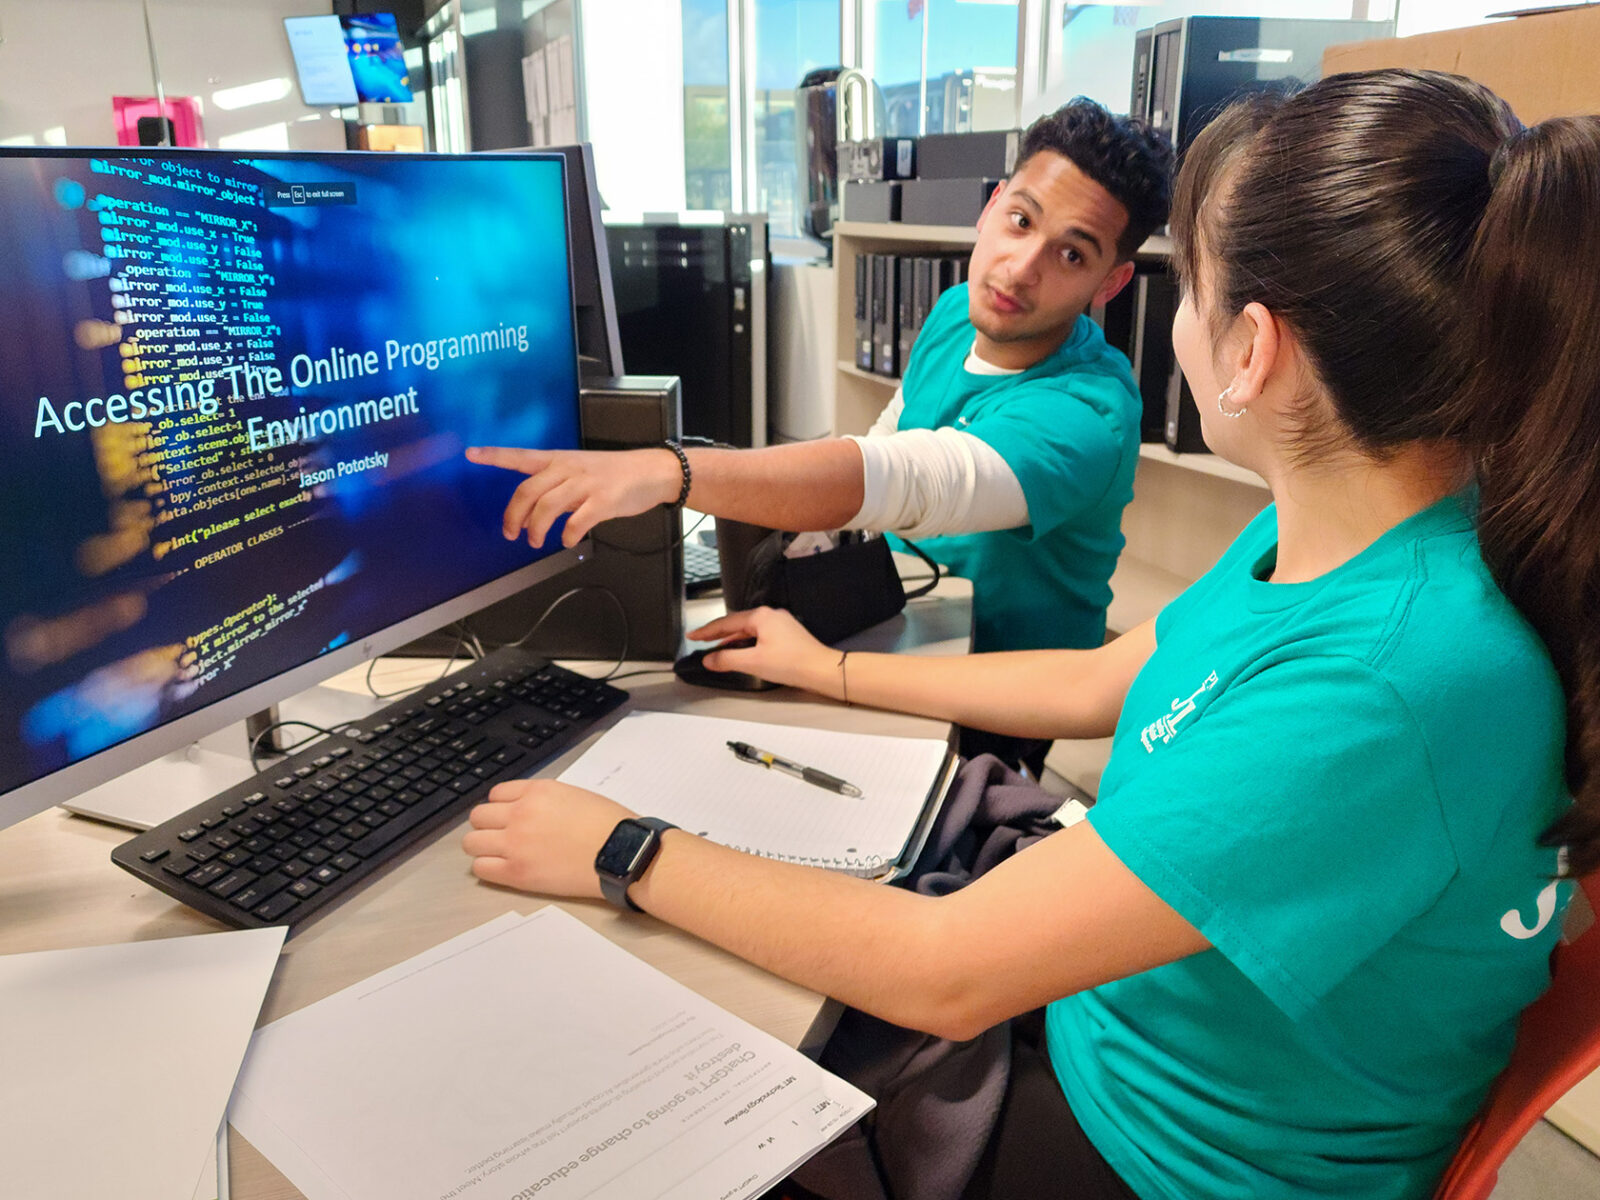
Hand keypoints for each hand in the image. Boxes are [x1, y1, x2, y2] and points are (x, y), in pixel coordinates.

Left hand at [462, 779, 636, 897]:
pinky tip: (503, 869)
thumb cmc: (608, 825)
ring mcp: (515, 843)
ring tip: (498, 854)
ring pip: (471, 842)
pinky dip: (487, 868)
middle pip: (478, 816)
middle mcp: (520, 813)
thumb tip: (531, 810)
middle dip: (488, 825)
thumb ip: (545, 800)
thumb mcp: (575, 795)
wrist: (622, 852)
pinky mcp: (517, 872)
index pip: (496, 794)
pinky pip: (481, 868)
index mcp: (536, 792)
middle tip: (502, 836)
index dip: (501, 807)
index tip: (509, 817)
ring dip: (482, 846)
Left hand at [464, 446, 681, 547]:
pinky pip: (576, 522)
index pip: (521, 456)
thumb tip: (536, 508)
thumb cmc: (615, 473)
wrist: (652, 471)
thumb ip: (557, 485)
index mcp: (559, 460)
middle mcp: (569, 469)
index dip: (495, 456)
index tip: (471, 454)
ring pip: (547, 508)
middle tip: (510, 533)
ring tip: (535, 542)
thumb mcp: (581, 469)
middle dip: (513, 516)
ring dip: (535, 530)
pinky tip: (567, 541)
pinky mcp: (603, 501)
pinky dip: (567, 536)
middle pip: (528, 491)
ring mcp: (586, 484)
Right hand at [687, 607, 839, 694]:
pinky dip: (745, 642)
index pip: (726, 623)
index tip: (692, 636)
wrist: (821, 670)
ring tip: (715, 648)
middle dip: (717, 633)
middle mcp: (771, 615)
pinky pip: (759, 635)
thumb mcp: (753, 662)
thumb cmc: (793, 663)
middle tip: (700, 640)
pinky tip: (740, 652)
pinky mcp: (786, 634)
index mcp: (761, 616)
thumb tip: (709, 659)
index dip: (706, 631)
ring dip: (731, 639)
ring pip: (748, 629)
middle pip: (736, 623)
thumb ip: (727, 659)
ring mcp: (780, 624)